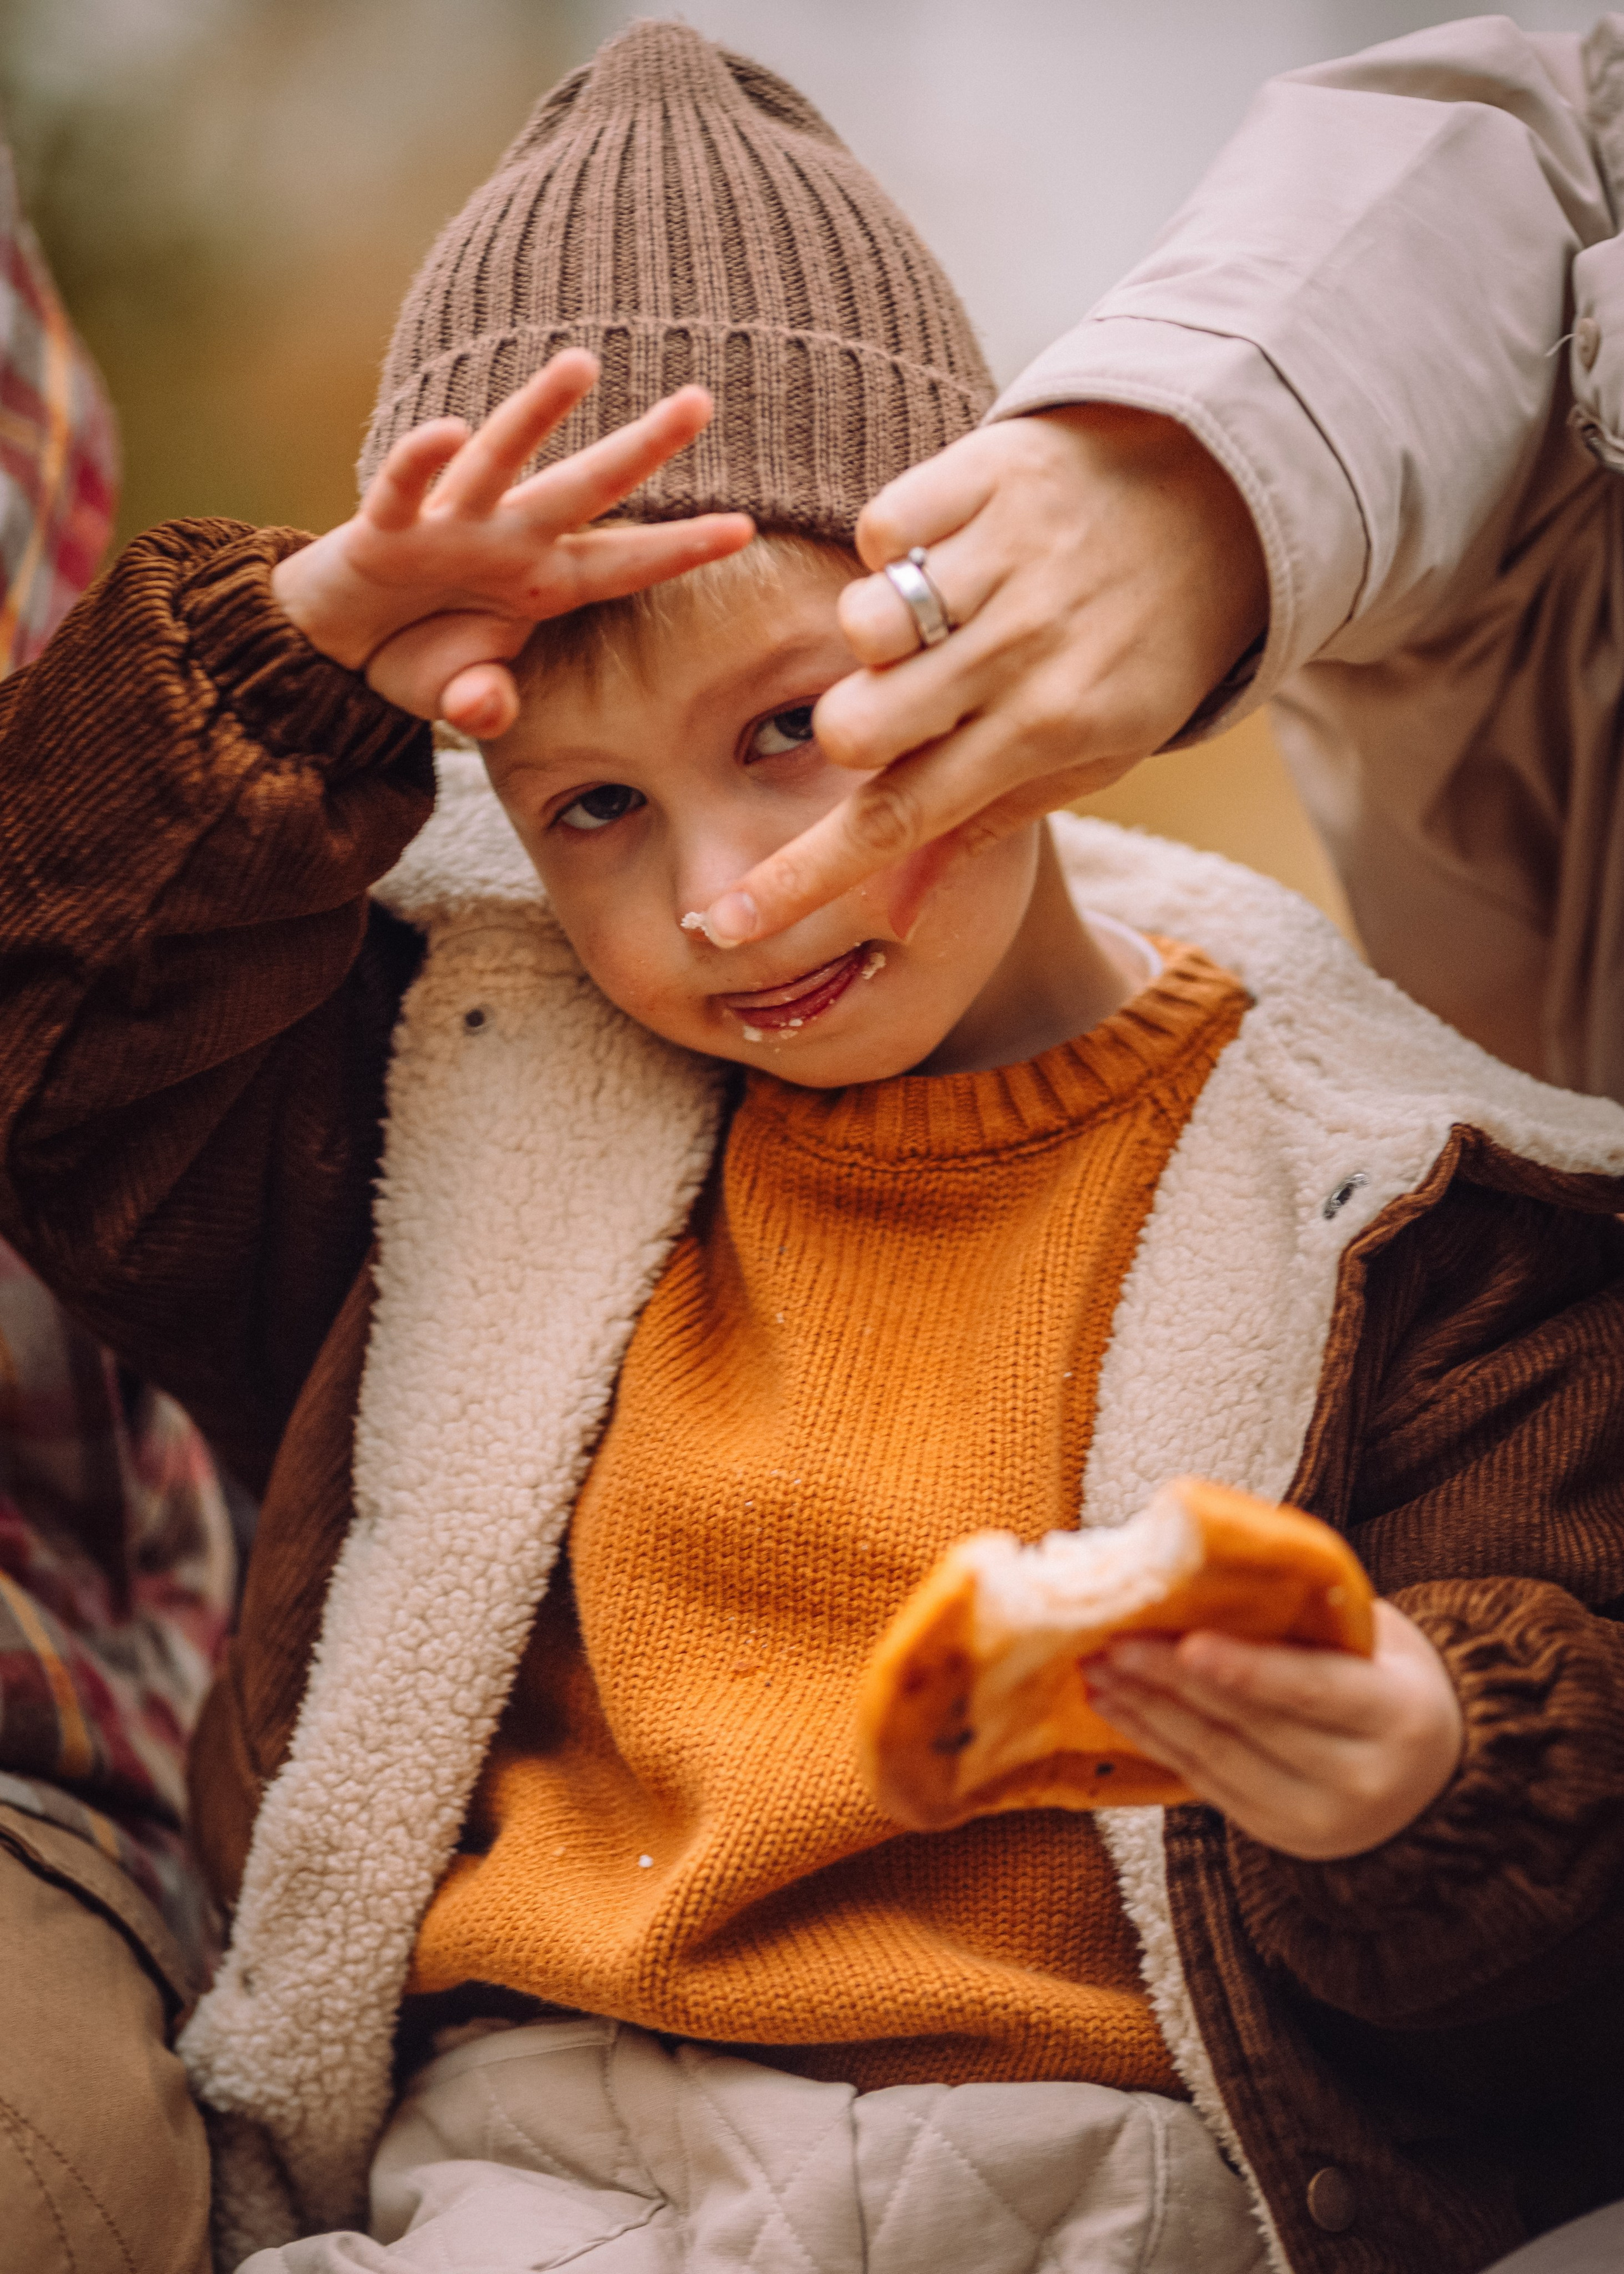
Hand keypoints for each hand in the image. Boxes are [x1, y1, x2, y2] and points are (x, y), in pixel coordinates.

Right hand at [270, 350, 754, 736]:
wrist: (338, 643)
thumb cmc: (420, 655)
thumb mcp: (461, 695)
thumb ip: (484, 704)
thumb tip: (486, 706)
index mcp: (542, 581)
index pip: (624, 563)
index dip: (680, 548)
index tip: (744, 527)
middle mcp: (507, 540)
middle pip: (586, 486)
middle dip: (641, 447)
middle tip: (700, 401)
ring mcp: (449, 527)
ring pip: (501, 458)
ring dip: (537, 412)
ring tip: (582, 365)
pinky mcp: (384, 529)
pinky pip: (405, 488)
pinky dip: (423, 461)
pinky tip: (450, 431)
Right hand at [688, 405, 1267, 947]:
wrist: (1218, 497)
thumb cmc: (1137, 649)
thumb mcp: (1088, 753)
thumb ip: (982, 823)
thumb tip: (893, 912)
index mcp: (1054, 731)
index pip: (898, 821)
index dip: (802, 877)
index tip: (725, 921)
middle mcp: (1030, 649)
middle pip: (851, 726)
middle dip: (853, 729)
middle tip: (911, 704)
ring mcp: (1010, 556)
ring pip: (859, 627)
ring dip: (879, 635)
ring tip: (940, 619)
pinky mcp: (988, 470)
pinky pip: (880, 528)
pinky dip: (897, 546)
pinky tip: (951, 552)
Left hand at [1084, 1601, 1464, 1860]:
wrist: (1430, 1778)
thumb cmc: (1389, 1682)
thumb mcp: (1378, 1641)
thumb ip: (1313, 1614)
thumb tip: (1217, 1569)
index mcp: (1398, 1716)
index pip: (1311, 1690)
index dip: (1246, 1669)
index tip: (1186, 1642)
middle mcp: (1360, 1779)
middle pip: (1249, 1724)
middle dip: (1170, 1679)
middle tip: (1112, 1640)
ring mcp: (1315, 1818)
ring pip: (1214, 1757)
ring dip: (1146, 1709)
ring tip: (1096, 1667)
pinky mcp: (1274, 1833)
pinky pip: (1202, 1782)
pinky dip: (1153, 1740)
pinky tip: (1116, 1704)